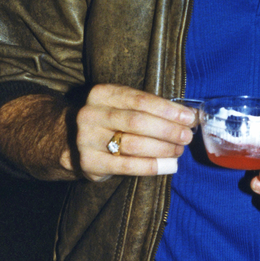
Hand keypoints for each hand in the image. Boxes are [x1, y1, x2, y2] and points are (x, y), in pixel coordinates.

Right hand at [74, 84, 196, 181]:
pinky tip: (169, 166)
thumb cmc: (110, 120)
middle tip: (187, 136)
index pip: (140, 99)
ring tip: (179, 150)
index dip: (168, 109)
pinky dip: (152, 166)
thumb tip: (188, 117)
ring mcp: (87, 139)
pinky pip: (127, 166)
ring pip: (133, 144)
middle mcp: (91, 114)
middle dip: (168, 130)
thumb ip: (150, 109)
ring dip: (162, 149)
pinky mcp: (89, 162)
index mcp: (102, 94)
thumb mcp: (123, 105)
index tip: (189, 117)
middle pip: (138, 122)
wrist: (71, 140)